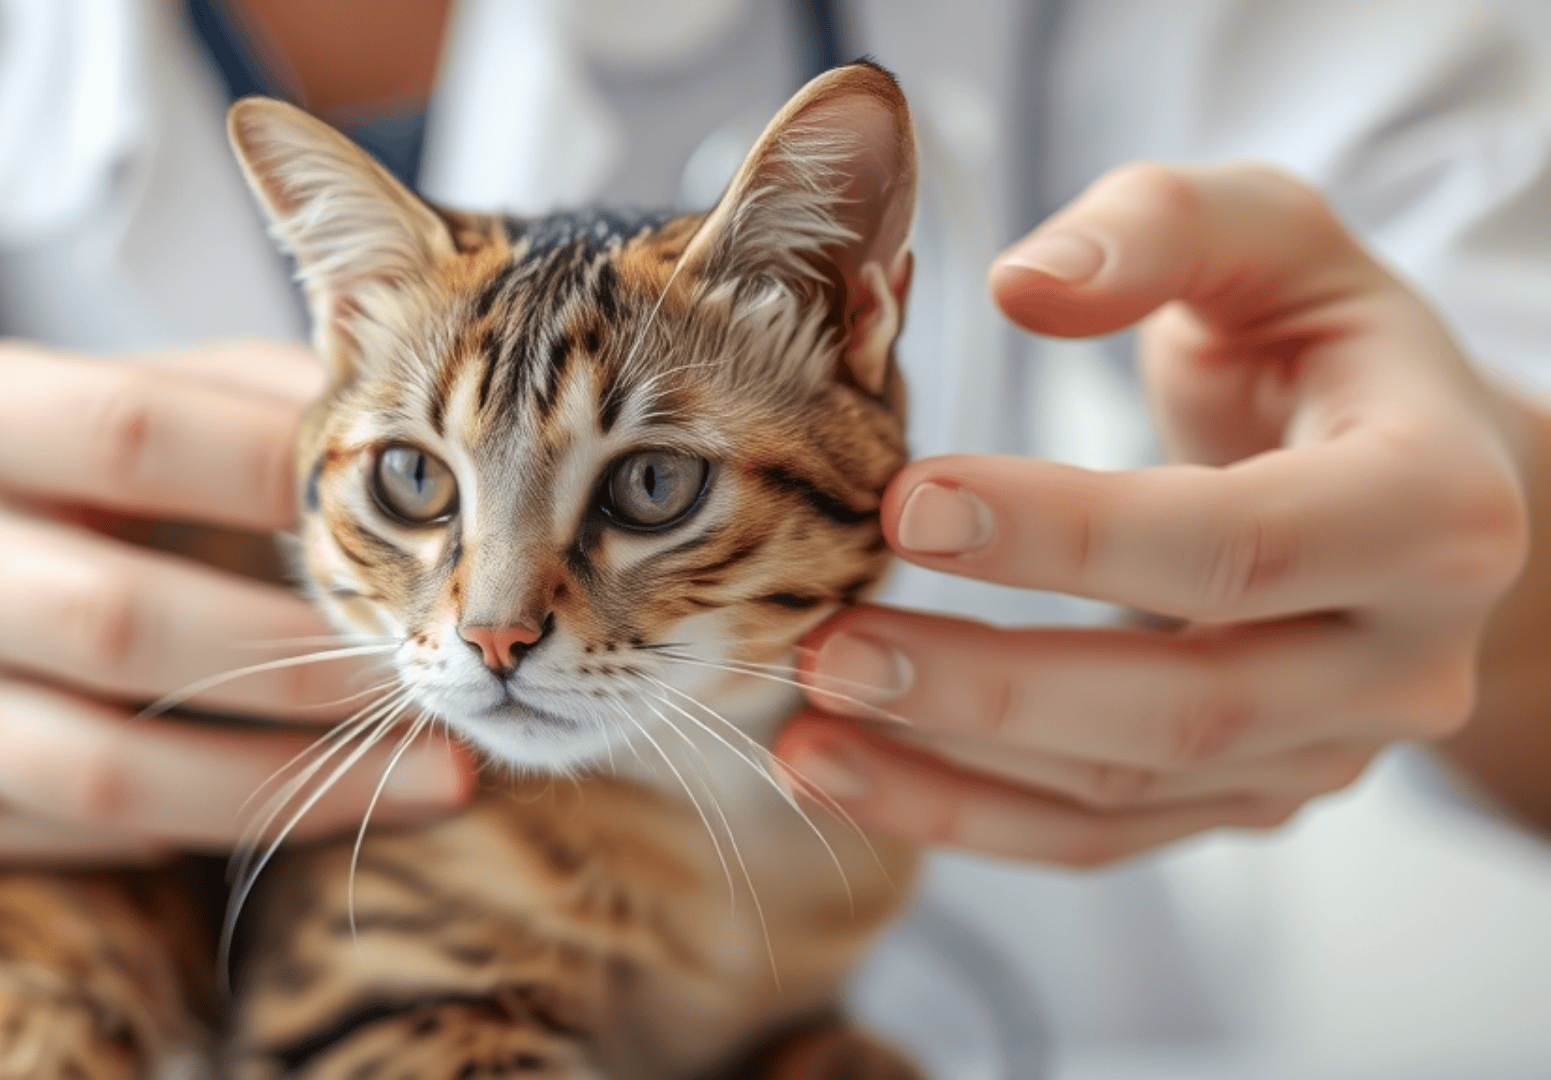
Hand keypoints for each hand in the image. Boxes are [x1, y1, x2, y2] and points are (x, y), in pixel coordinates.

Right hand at [0, 340, 471, 862]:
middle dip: (312, 658)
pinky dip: (230, 820)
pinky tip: (326, 795)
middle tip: (445, 672)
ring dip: (302, 779)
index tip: (425, 505)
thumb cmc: (63, 479)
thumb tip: (421, 451)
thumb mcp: (128, 399)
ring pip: (118, 769)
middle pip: (125, 620)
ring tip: (443, 774)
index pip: (134, 433)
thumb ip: (254, 403)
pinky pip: (105, 834)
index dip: (284, 470)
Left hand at [774, 162, 1529, 866]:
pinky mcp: (1250, 795)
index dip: (1069, 532)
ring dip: (949, 771)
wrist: (1408, 467)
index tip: (907, 499)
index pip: (1238, 544)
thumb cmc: (1322, 338)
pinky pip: (1100, 832)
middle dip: (989, 688)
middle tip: (826, 644)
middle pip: (1182, 706)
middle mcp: (1403, 659)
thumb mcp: (1270, 234)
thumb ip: (1160, 227)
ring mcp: (1329, 748)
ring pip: (1126, 794)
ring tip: (800, 722)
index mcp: (1434, 508)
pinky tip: (843, 772)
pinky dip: (964, 815)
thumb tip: (1024, 285)